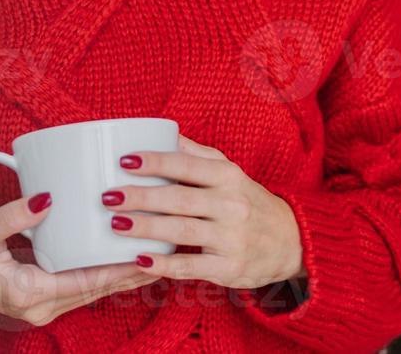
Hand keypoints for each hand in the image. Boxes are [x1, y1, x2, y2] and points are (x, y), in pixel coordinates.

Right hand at [0, 193, 157, 326]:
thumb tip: (46, 199)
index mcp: (26, 294)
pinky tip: (122, 258)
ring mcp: (41, 304)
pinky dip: (102, 273)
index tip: (148, 255)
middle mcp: (39, 306)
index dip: (118, 270)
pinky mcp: (41, 295)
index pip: (85, 283)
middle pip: (96, 289)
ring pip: (91, 290)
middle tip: (166, 249)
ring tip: (156, 253)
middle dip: (130, 272)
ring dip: (121, 274)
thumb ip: (12, 217)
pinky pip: (80, 286)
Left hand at [101, 134, 304, 290]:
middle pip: (180, 199)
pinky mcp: (230, 268)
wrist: (292, 241)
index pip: (187, 165)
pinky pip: (192, 266)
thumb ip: (197, 155)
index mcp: (228, 177)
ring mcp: (231, 238)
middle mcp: (231, 205)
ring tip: (115, 224)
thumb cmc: (250, 202)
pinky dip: (165, 265)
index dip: (156, 162)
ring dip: (146, 228)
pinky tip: (140, 259)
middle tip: (108, 196)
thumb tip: (163, 132)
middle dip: (141, 197)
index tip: (124, 161)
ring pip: (182, 231)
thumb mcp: (231, 173)